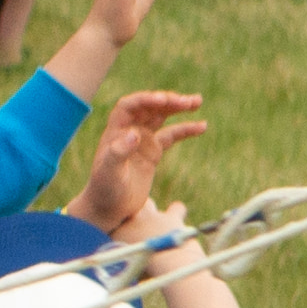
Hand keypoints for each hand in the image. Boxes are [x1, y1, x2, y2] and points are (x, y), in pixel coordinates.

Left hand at [77, 92, 209, 238]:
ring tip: (196, 101)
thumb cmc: (104, 190)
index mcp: (115, 132)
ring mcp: (141, 141)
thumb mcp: (109, 173)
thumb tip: (135, 134)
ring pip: (161, 117)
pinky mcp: (153, 152)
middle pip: (149, 107)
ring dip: (177, 107)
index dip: (146, 99)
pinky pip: (171, 135)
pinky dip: (186, 129)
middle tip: (187, 101)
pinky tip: (202, 126)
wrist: (108, 208)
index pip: (129, 106)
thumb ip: (119, 153)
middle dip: (167, 101)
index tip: (163, 99)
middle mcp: (128, 131)